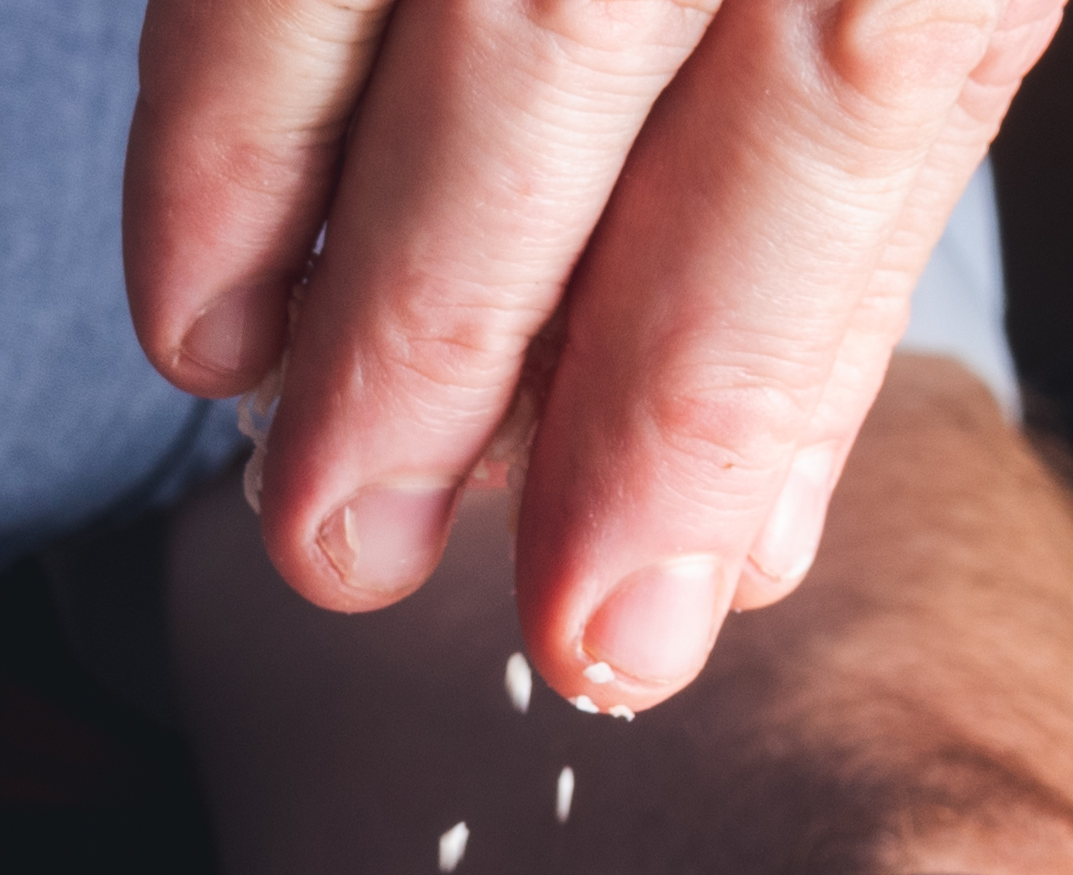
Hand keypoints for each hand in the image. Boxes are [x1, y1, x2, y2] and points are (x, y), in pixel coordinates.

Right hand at [131, 0, 1057, 709]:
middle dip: (446, 342)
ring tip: (260, 428)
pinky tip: (208, 266)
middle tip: (360, 555)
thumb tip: (747, 508)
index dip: (714, 380)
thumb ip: (864, 151)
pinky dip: (213, 110)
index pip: (843, 91)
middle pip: (570, 29)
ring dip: (289, 229)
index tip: (622, 618)